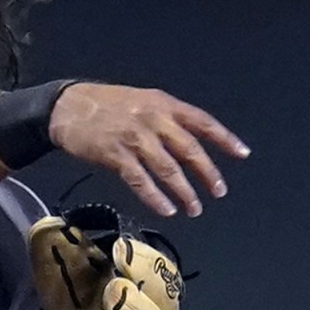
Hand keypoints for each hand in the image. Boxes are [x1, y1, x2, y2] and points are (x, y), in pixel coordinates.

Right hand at [49, 83, 249, 217]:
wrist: (67, 107)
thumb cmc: (105, 104)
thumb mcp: (142, 100)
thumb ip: (165, 117)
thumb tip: (190, 141)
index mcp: (163, 104)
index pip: (202, 122)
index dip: (224, 138)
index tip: (242, 154)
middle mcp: (153, 119)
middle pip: (189, 149)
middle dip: (207, 173)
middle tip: (219, 192)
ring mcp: (135, 138)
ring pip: (168, 169)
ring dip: (184, 191)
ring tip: (194, 208)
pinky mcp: (116, 155)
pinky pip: (140, 180)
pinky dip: (155, 197)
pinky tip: (166, 210)